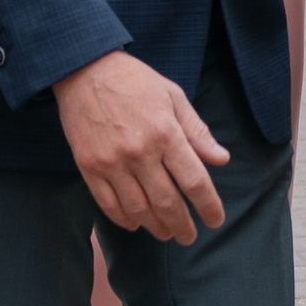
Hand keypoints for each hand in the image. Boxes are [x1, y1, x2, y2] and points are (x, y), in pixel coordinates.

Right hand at [55, 48, 228, 243]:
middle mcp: (140, 152)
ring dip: (155, 227)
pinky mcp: (89, 166)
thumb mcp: (173, 96)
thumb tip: (221, 159)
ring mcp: (111, 162)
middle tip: (189, 236)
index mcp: (166, 133)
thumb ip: (197, 131)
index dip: (208, 206)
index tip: (215, 220)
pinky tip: (135, 224)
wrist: (84, 69)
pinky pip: (108, 204)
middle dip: (182, 225)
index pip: (194, 181)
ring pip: (138, 209)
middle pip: (167, 202)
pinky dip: (124, 219)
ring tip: (165, 233)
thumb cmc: (134, 81)